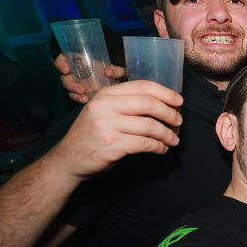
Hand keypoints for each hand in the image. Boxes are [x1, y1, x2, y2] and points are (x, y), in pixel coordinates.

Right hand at [50, 80, 182, 179]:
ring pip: (150, 126)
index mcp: (106, 94)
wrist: (68, 160)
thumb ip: (126, 105)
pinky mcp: (112, 145)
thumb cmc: (92, 135)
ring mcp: (107, 125)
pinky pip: (145, 143)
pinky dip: (158, 147)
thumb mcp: (103, 111)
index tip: (179, 101)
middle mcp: (105, 106)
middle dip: (169, 113)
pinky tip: (161, 149)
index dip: (165, 92)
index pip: (142, 86)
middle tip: (179, 122)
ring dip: (167, 134)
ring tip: (173, 140)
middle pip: (149, 104)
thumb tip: (163, 104)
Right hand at [55, 54, 125, 103]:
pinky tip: (85, 100)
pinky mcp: (81, 93)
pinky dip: (79, 99)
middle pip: (65, 77)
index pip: (64, 59)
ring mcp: (78, 83)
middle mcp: (76, 72)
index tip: (66, 70)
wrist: (118, 83)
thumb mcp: (118, 69)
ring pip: (70, 89)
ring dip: (75, 94)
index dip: (61, 63)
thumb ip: (115, 70)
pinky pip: (76, 96)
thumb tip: (108, 72)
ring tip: (84, 98)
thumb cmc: (115, 72)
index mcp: (81, 61)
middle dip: (71, 84)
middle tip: (81, 90)